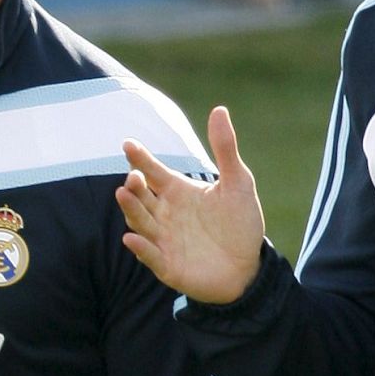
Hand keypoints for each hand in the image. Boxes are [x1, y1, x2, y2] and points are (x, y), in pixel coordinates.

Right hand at [117, 105, 265, 303]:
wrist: (249, 266)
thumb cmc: (240, 223)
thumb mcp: (238, 182)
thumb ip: (225, 148)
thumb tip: (219, 109)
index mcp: (177, 191)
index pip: (153, 171)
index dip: (140, 158)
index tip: (129, 144)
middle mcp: (165, 213)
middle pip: (141, 196)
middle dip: (134, 185)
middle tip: (133, 176)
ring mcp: (164, 239)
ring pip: (140, 221)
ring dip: (131, 209)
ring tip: (124, 194)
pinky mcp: (168, 265)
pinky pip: (150, 255)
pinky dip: (141, 248)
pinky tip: (132, 238)